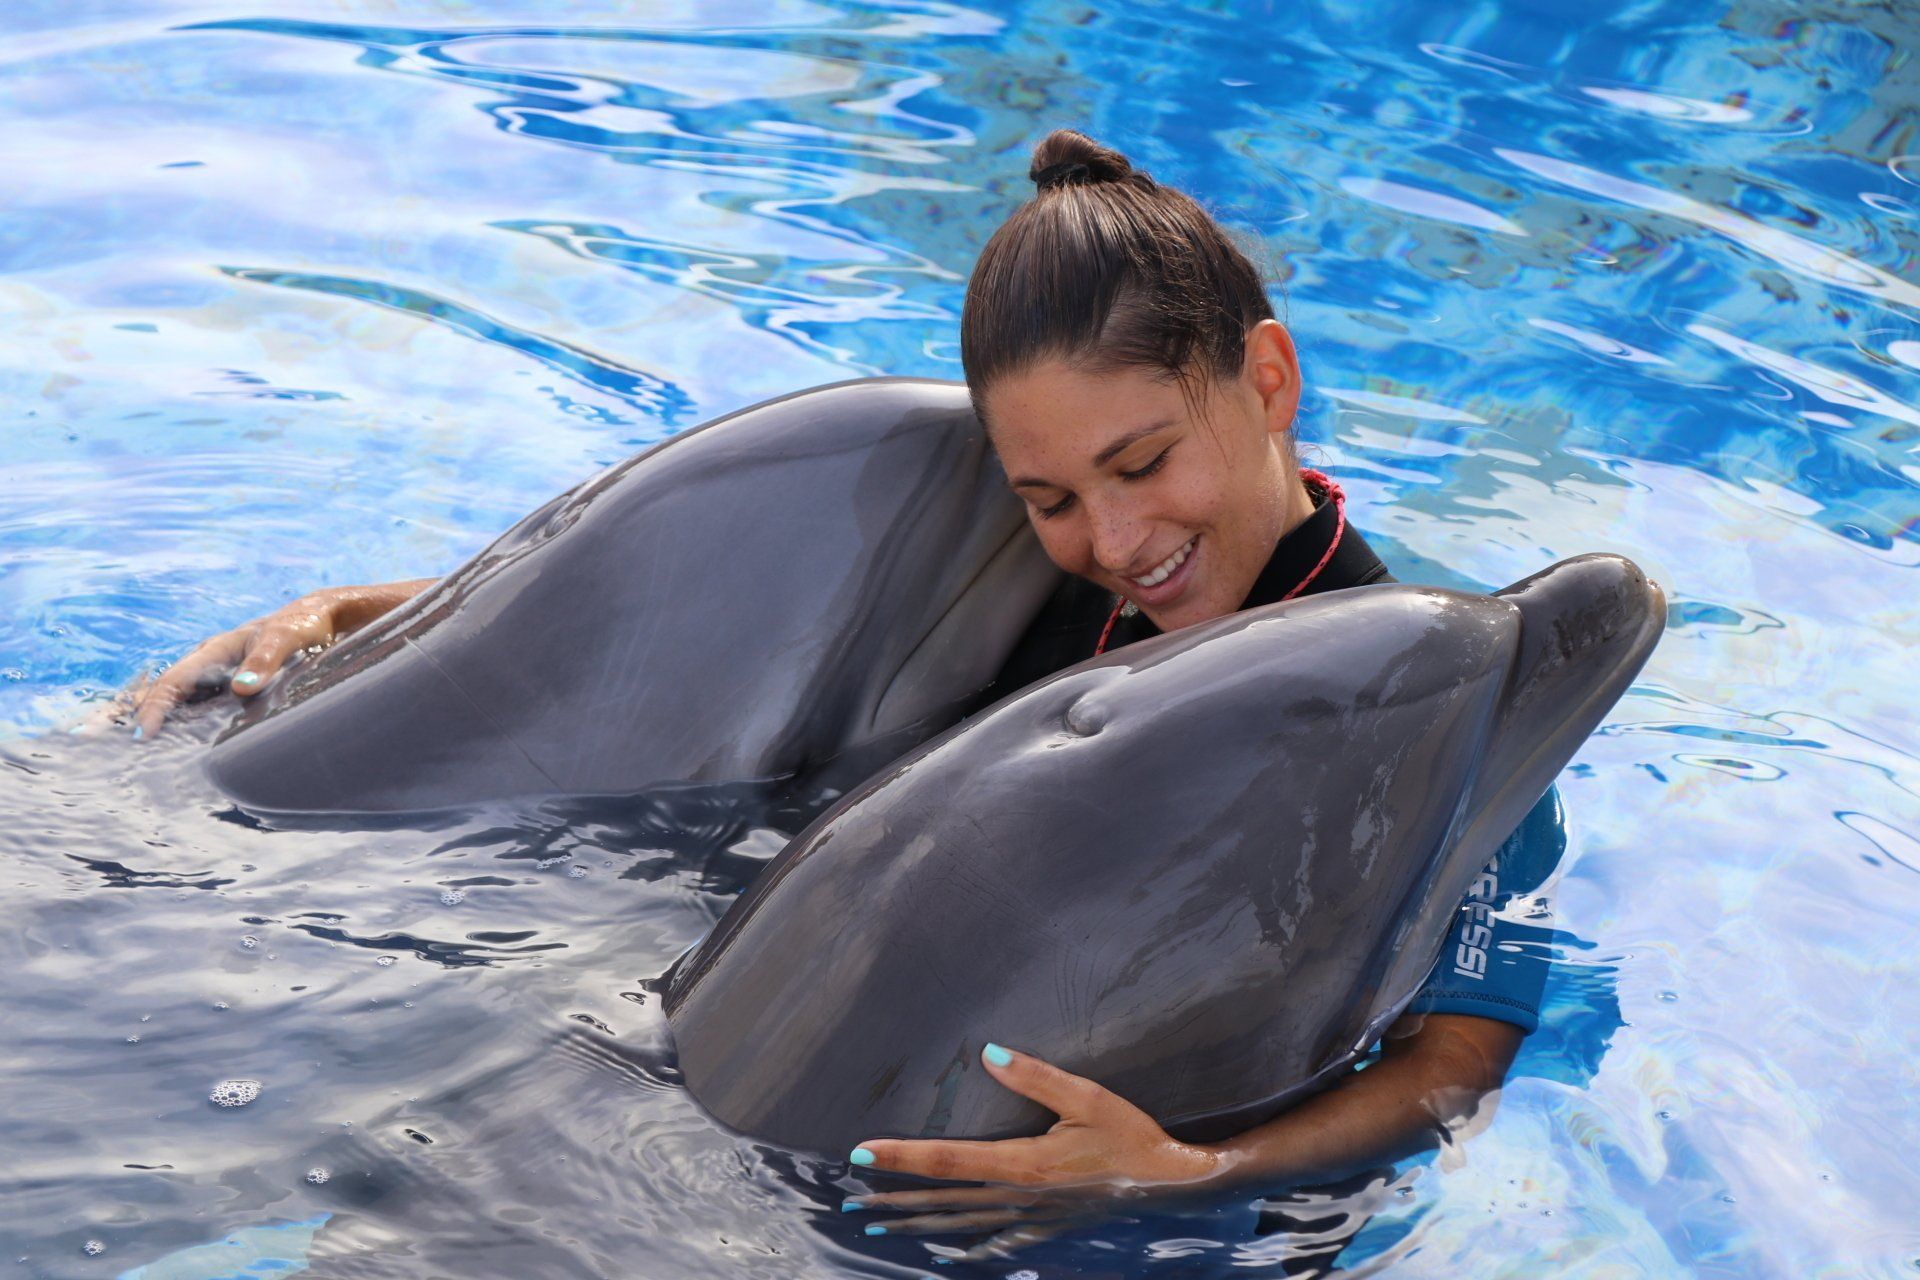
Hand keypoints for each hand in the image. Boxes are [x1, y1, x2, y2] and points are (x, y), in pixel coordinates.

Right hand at [127, 579, 429, 737]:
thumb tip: (244, 688)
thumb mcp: (288, 638)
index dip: (156, 709)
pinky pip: (192, 707)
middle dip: (124, 712)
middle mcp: (207, 664)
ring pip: (170, 700)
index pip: (174, 683)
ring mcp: (215, 676)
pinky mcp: (227, 689)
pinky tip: (159, 744)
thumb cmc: (304, 625)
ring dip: (140, 719)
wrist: (323, 618)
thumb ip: (266, 661)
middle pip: (158, 690)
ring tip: (107, 745)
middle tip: (86, 737)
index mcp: (213, 650)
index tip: (142, 736)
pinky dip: (170, 722)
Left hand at [845, 1044, 1217, 1250]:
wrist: (1172, 1186)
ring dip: (916, 1224)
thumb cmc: (1132, 1137)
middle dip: (895, 1198)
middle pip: (944, 1199)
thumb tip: (990, 1053)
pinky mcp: (1046, 1227)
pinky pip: (995, 1244)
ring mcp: (1031, 1217)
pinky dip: (963, 1251)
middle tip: (850, 1199)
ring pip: (960, 1224)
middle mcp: (1019, 1195)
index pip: (949, 1160)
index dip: (903, 1156)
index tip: (862, 1153)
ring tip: (877, 1225)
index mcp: (1024, 1163)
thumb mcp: (1088, 1098)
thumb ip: (1036, 1076)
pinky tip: (941, 1255)